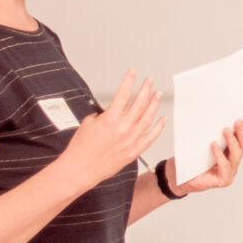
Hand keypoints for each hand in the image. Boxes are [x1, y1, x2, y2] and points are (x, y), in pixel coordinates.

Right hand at [59, 71, 163, 190]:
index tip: (133, 72)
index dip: (129, 81)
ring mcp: (130, 141)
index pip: (123, 95)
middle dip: (145, 89)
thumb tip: (113, 110)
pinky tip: (162, 119)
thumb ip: (104, 114)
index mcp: (109, 120)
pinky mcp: (134, 151)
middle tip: (149, 81)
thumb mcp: (89, 123)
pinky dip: (158, 128)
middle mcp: (122, 129)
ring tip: (157, 94)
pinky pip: (150, 137)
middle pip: (139, 104)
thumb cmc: (81, 148)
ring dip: (154, 104)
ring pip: (147, 118)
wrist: (80, 169)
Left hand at [174, 117, 242, 195]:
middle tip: (237, 121)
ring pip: (236, 155)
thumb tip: (208, 116)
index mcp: (230, 152)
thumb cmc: (190, 160)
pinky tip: (214, 145)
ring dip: (232, 141)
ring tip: (226, 130)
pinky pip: (225, 165)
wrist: (179, 177)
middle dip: (241, 132)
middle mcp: (232, 162)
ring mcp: (230, 172)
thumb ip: (210, 133)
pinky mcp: (224, 180)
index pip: (241, 138)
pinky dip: (220, 154)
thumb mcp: (202, 143)